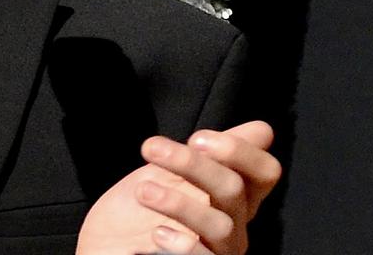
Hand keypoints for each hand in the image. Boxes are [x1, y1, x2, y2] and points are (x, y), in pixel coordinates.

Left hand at [76, 121, 280, 254]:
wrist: (108, 244)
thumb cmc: (140, 208)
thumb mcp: (171, 171)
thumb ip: (208, 152)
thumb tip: (262, 130)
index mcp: (232, 197)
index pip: (264, 172)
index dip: (239, 150)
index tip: (196, 137)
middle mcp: (233, 226)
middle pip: (234, 189)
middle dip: (192, 163)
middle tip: (150, 148)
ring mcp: (218, 252)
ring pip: (221, 227)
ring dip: (178, 203)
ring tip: (142, 191)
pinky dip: (182, 245)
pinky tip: (157, 233)